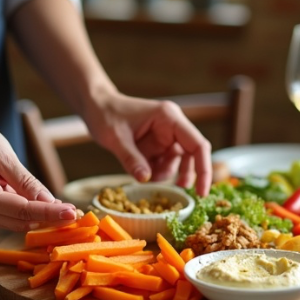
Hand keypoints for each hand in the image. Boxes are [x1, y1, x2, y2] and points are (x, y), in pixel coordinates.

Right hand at [0, 112, 77, 230]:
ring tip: (62, 207)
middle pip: (21, 222)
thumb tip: (50, 202)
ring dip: (39, 216)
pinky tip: (42, 202)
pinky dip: (27, 210)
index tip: (72, 213)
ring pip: (16, 222)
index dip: (50, 214)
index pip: (23, 211)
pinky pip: (9, 215)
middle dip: (48, 218)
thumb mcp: (5, 156)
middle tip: (74, 211)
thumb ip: (27, 183)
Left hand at [85, 93, 211, 195]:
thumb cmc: (105, 114)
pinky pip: (164, 164)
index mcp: (169, 118)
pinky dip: (155, 173)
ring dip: (165, 174)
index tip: (202, 192)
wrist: (95, 107)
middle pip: (192, 155)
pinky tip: (141, 171)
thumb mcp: (115, 138)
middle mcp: (172, 126)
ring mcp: (166, 136)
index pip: (197, 144)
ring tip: (147, 175)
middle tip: (177, 190)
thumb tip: (146, 179)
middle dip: (186, 174)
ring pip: (178, 163)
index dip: (204, 169)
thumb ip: (131, 159)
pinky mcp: (158, 145)